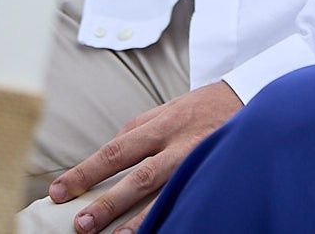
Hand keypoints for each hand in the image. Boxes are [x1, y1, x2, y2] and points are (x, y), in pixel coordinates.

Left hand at [48, 81, 241, 232]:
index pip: (115, 148)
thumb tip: (113, 155)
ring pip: (160, 186)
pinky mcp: (214, 166)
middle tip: (80, 222)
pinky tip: (158, 228)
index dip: (86, 170)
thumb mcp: (172, 108)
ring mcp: (196, 154)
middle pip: (133, 167)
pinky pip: (188, 193)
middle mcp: (175, 137)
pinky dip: (172, 212)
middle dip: (105, 197)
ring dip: (135, 215)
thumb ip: (144, 130)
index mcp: (160, 121)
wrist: (254, 94)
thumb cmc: (208, 106)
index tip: (60, 191)